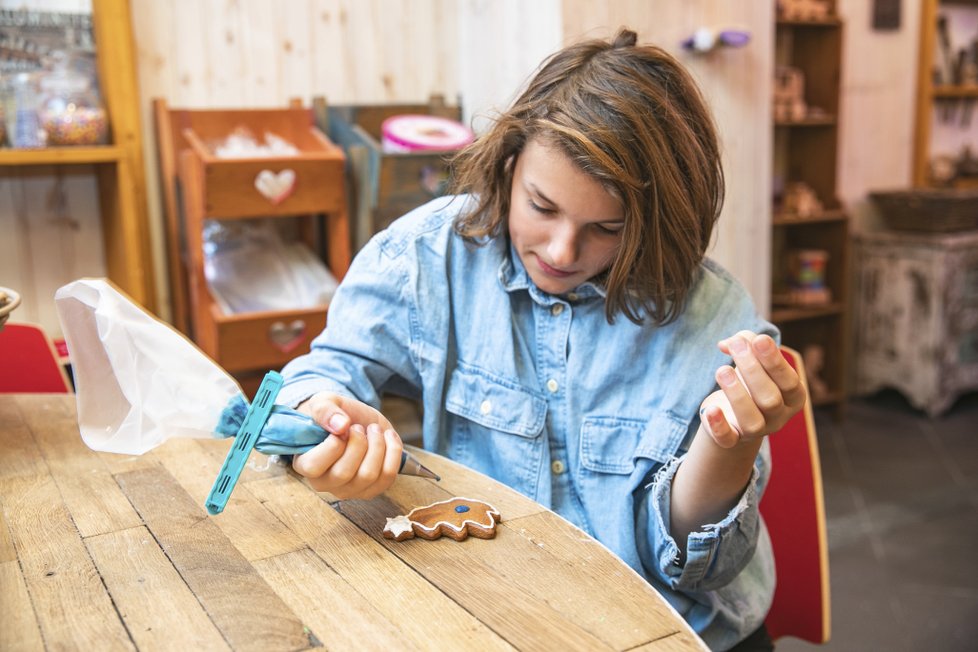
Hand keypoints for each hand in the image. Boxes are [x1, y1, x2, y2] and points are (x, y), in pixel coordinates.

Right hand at [291, 392, 403, 498]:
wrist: (358, 420)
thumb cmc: (336, 415)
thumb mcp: (324, 402)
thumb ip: (325, 410)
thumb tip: (341, 425)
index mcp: (305, 463)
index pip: (313, 466)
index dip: (332, 445)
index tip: (343, 427)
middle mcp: (325, 482)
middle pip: (344, 473)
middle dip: (358, 443)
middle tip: (359, 427)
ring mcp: (349, 489)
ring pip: (368, 475)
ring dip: (376, 445)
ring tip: (373, 430)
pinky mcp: (372, 489)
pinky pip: (388, 476)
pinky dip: (392, 451)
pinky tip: (387, 437)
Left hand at [699, 331, 806, 448]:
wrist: (734, 414)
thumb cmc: (749, 379)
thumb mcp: (753, 358)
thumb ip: (747, 342)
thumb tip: (730, 342)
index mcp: (792, 397)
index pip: (789, 381)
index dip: (775, 361)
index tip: (760, 340)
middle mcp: (778, 417)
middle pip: (770, 399)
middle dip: (752, 370)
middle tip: (736, 347)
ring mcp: (757, 431)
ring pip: (752, 420)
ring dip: (736, 394)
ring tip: (722, 370)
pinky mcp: (732, 440)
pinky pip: (727, 439)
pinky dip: (718, 425)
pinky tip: (710, 409)